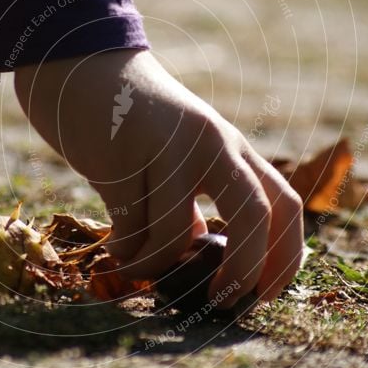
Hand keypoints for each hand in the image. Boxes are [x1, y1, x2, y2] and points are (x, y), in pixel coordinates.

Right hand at [14, 49, 303, 306]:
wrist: (81, 65)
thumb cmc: (130, 122)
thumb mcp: (177, 156)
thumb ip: (192, 200)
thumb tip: (198, 253)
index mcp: (231, 147)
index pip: (284, 204)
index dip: (286, 258)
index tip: (264, 296)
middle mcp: (211, 143)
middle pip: (255, 214)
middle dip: (244, 270)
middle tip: (220, 302)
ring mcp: (169, 146)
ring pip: (176, 233)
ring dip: (155, 264)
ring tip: (134, 264)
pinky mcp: (123, 153)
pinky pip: (130, 227)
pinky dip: (124, 250)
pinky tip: (115, 245)